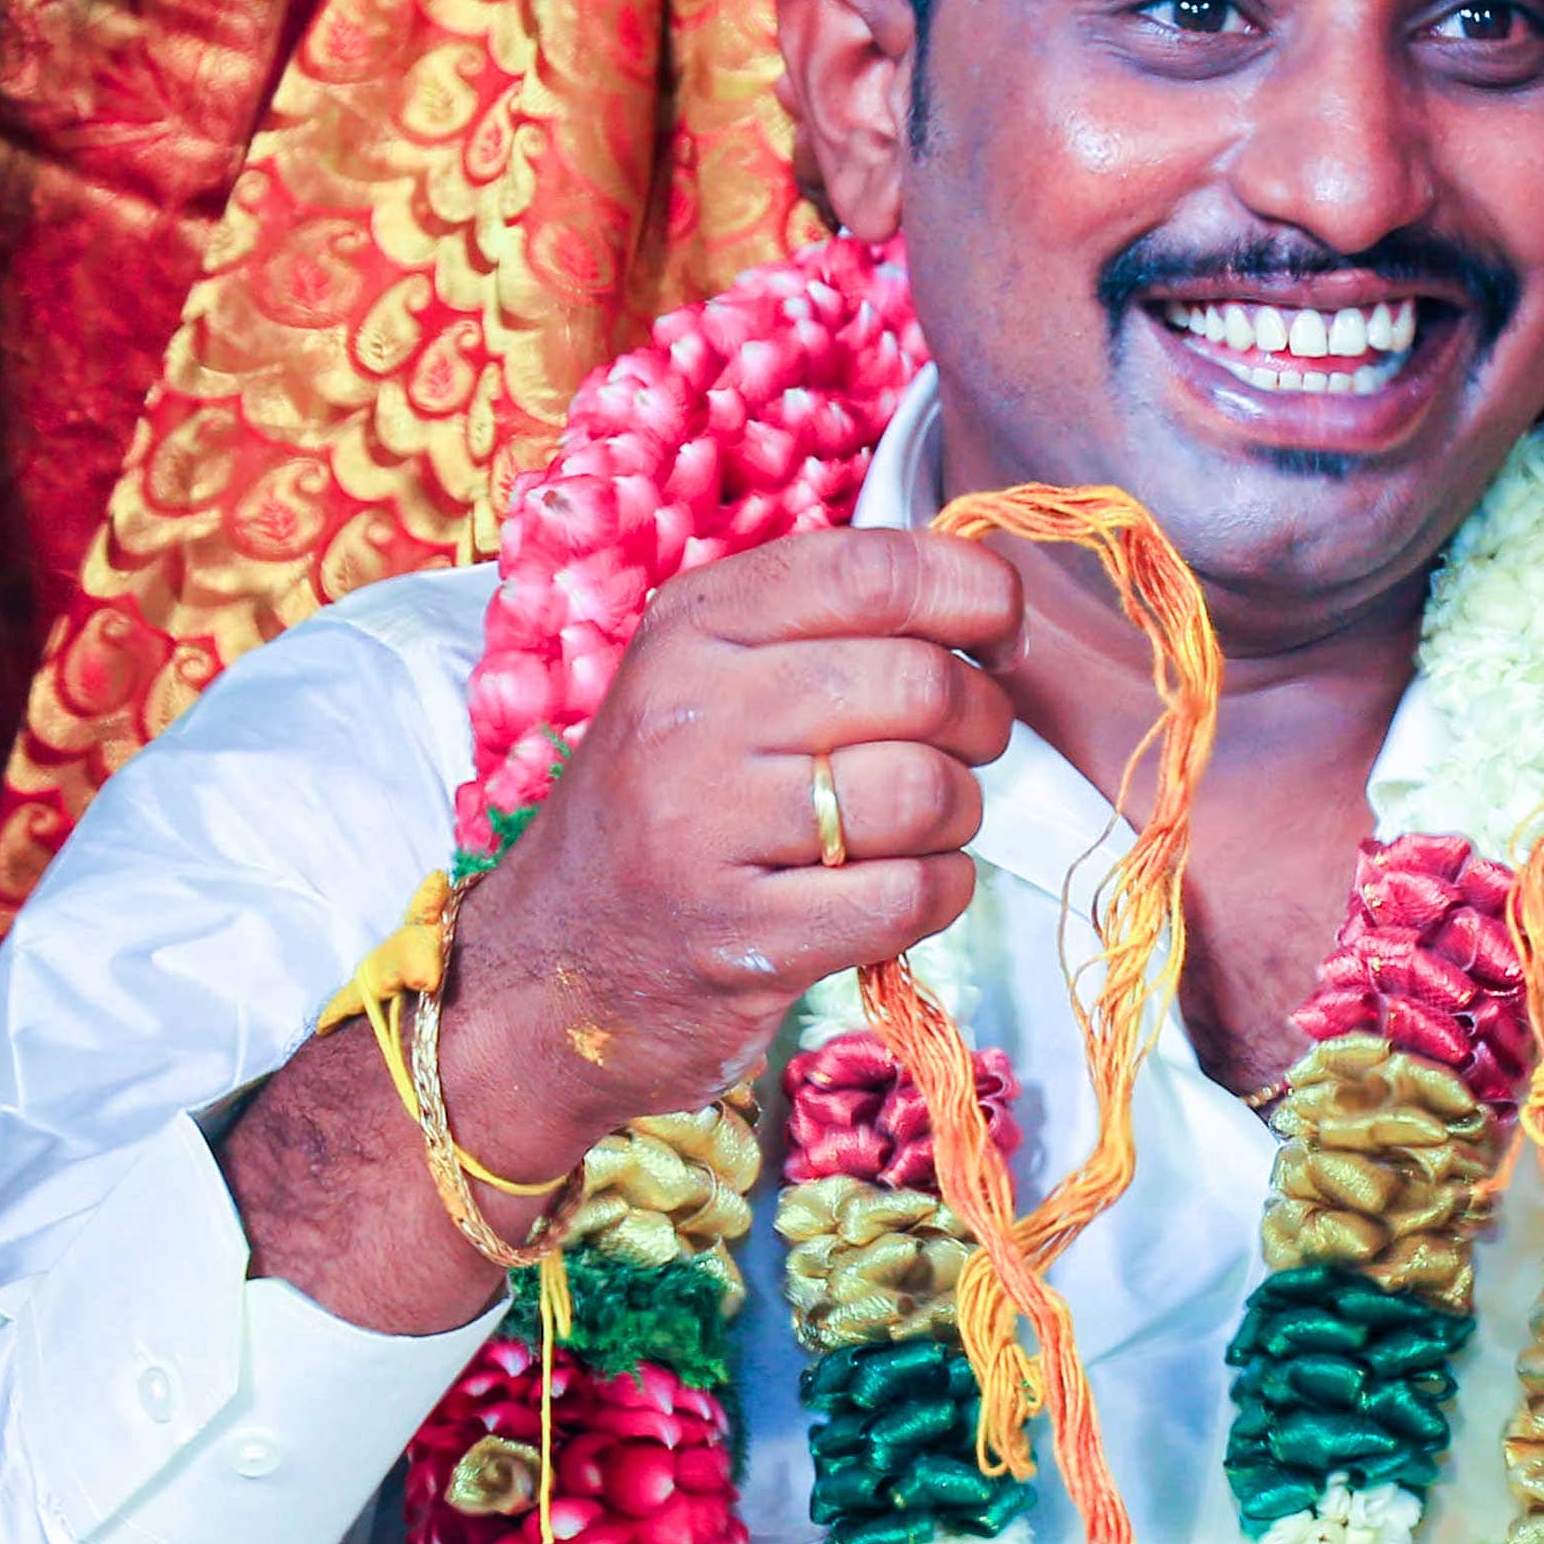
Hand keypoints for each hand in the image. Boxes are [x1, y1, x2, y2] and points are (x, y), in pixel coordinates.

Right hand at [434, 529, 1018, 1171]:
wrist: (544, 973)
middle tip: (963, 749)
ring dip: (958, 815)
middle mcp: (691, 714)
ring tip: (919, 827)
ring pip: (927, 792)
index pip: (873, 570)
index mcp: (692, 627)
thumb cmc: (660, 813)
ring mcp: (708, 831)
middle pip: (922, 684)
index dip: (975, 593)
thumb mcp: (704, 683)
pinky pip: (914, 894)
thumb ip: (822, 628)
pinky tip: (900, 889)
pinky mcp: (745, 938)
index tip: (999, 634)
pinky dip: (940, 891)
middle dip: (980, 721)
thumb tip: (985, 597)